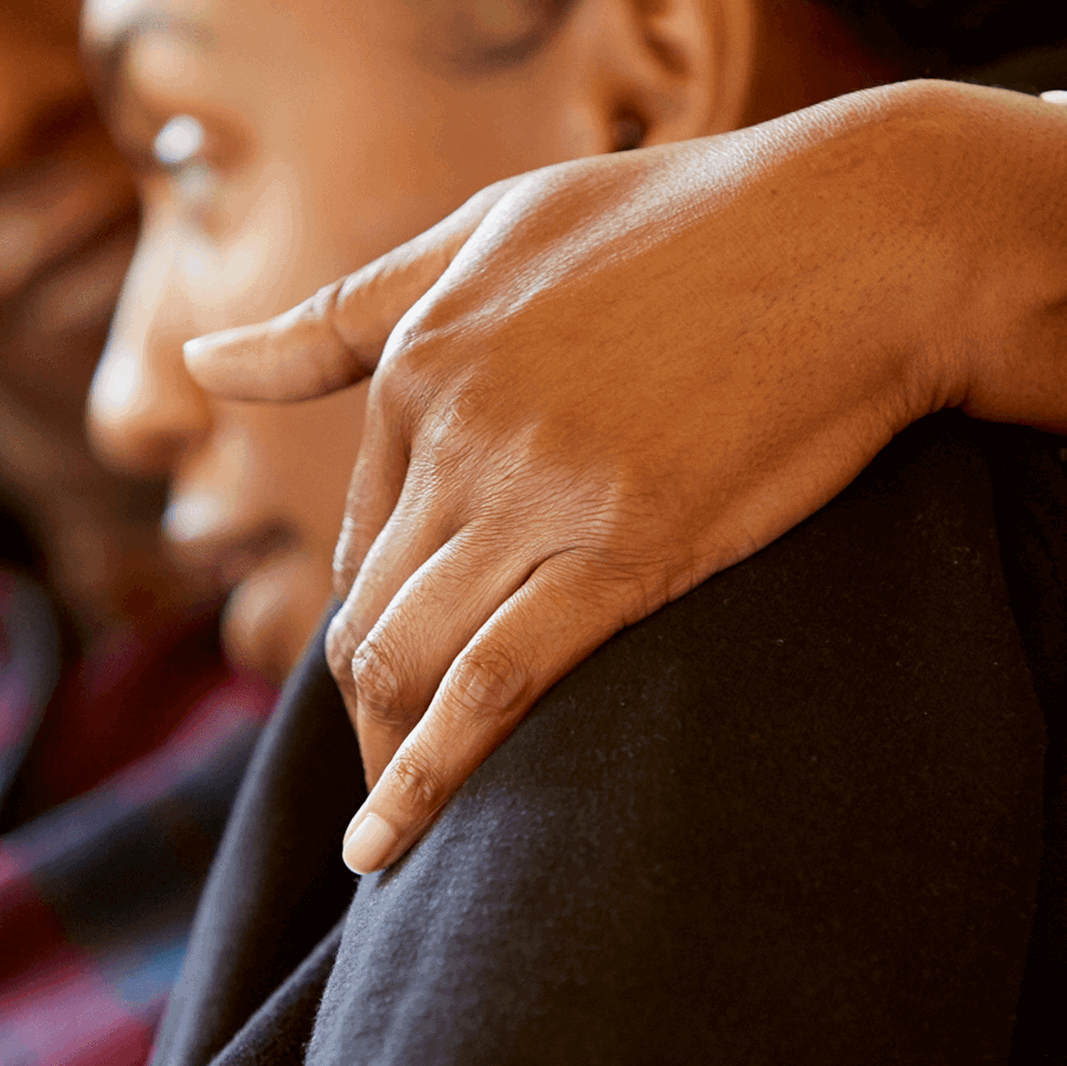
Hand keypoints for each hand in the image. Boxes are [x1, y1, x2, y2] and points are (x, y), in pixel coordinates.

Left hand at [184, 80, 1066, 873]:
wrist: (866, 239)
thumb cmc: (688, 222)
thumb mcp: (491, 230)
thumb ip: (343, 316)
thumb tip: (200, 361)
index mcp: (420, 359)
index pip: (360, 529)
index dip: (374, 606)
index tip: (404, 657)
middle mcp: (456, 432)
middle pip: (366, 605)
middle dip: (363, 697)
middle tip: (386, 763)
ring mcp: (536, 497)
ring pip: (402, 655)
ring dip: (380, 751)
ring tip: (385, 817)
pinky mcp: (626, 555)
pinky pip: (491, 688)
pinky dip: (426, 777)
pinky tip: (385, 844)